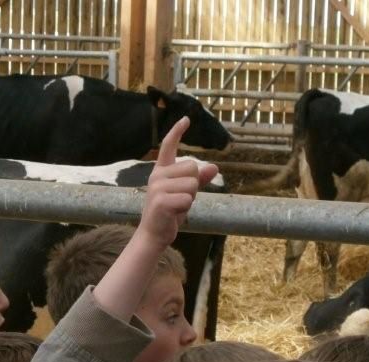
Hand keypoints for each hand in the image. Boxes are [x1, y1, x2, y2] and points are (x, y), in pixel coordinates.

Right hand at [138, 117, 218, 248]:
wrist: (153, 235)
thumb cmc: (170, 213)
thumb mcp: (186, 194)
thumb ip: (199, 180)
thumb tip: (214, 167)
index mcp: (161, 171)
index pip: (168, 146)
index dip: (177, 132)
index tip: (186, 119)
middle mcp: (157, 175)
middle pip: (192, 168)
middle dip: (194, 185)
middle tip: (180, 199)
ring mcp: (157, 187)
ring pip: (192, 184)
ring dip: (190, 198)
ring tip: (177, 206)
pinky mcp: (160, 201)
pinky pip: (188, 198)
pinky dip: (186, 208)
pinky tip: (174, 213)